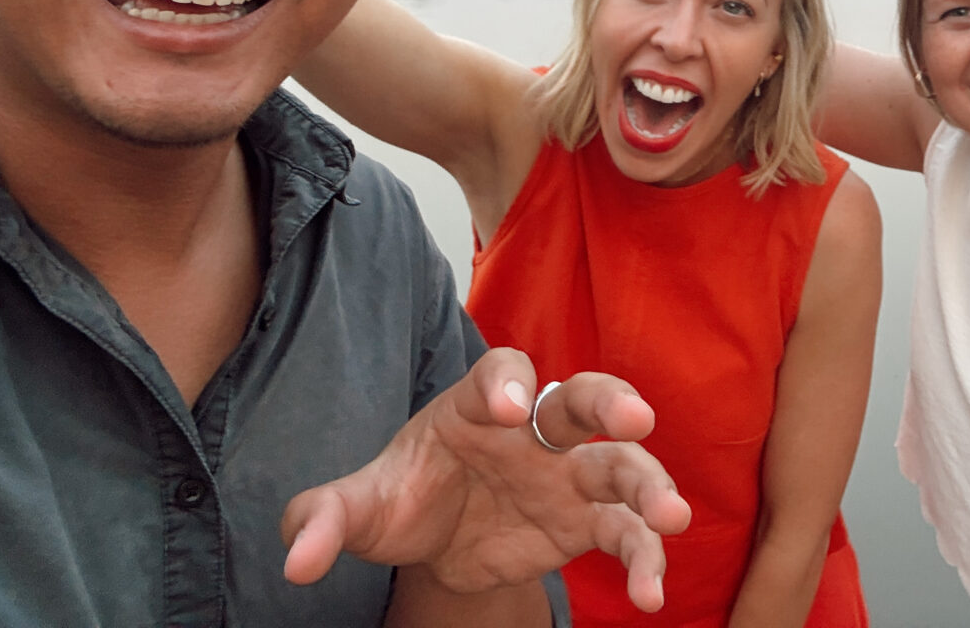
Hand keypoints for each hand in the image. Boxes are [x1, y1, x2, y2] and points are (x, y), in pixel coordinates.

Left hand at [281, 352, 691, 609]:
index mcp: (478, 405)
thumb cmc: (404, 497)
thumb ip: (325, 519)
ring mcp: (568, 473)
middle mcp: (535, 430)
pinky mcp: (586, 521)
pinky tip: (652, 594)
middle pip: (581, 398)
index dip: (509, 384)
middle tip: (637, 419)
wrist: (437, 537)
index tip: (514, 410)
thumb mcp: (359, 506)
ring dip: (651, 485)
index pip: (500, 374)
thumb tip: (297, 560)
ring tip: (672, 519)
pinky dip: (645, 556)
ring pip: (620, 463)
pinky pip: (625, 531)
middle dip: (612, 401)